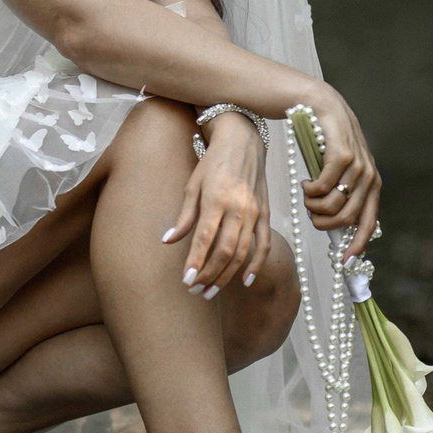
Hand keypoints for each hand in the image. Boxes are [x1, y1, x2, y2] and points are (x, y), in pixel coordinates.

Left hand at [162, 112, 269, 297]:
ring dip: (227, 275)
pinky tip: (246, 281)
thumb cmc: (212, 163)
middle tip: (195, 291)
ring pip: (243, 252)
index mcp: (216, 199)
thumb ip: (183, 216)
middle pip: (225, 251)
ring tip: (210, 291)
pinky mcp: (265, 213)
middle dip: (209, 275)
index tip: (186, 281)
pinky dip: (256, 264)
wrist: (243, 141)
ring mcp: (254, 212)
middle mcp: (238, 208)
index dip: (195, 262)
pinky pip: (263, 244)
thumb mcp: (192, 185)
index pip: (205, 239)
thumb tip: (167, 240)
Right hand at [299, 87, 381, 255]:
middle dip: (323, 223)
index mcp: (370, 182)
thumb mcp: (334, 168)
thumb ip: (340, 191)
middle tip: (309, 211)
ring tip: (306, 193)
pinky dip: (310, 190)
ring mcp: (358, 164)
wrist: (313, 100)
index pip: (369, 222)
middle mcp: (369, 175)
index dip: (358, 244)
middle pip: (347, 218)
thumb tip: (333, 224)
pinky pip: (324, 187)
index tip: (344, 262)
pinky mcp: (342, 153)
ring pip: (334, 205)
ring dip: (314, 206)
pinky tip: (305, 181)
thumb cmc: (319, 138)